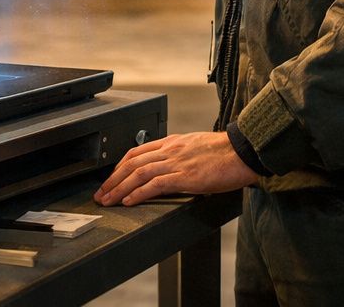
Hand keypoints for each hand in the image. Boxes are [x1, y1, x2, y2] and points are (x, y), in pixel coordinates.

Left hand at [94, 131, 258, 206]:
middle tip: (101, 193)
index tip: (111, 177)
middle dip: (112, 179)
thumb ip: (179, 154)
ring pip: (138, 173)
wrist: (243, 151)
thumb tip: (169, 167)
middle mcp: (170, 150)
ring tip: (108, 200)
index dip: (119, 165)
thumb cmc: (224, 152)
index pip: (136, 151)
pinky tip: (129, 201)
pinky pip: (155, 184)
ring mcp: (176, 162)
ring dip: (119, 188)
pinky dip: (138, 193)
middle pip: (131, 163)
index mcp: (171, 142)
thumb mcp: (195, 147)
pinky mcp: (185, 176)